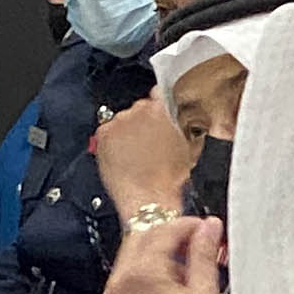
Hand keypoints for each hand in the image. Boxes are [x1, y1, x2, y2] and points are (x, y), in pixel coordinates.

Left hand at [90, 94, 197, 221]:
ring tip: (135, 156)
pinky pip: (107, 131)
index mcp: (163, 108)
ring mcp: (119, 121)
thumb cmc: (169, 180)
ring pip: (123, 120)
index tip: (159, 118)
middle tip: (148, 145)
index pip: (160, 93)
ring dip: (127, 133)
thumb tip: (181, 114)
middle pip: (140, 108)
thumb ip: (185, 123)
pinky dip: (112, 142)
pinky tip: (122, 158)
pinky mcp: (103, 134)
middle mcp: (139, 109)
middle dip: (143, 123)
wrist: (149, 201)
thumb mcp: (190, 146)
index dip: (160, 107)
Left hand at [97, 218, 227, 293]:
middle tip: (194, 249)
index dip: (188, 226)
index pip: (165, 230)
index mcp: (143, 272)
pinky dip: (141, 282)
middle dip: (169, 239)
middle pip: (143, 241)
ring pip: (131, 263)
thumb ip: (204, 256)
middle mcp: (120, 283)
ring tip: (182, 278)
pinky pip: (123, 288)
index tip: (205, 229)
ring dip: (154, 260)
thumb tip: (209, 228)